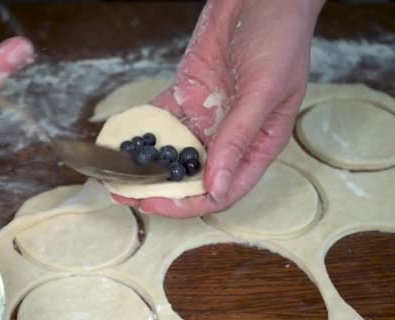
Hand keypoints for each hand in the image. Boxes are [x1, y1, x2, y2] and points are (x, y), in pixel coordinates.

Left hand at [114, 0, 325, 217]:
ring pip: (173, 153)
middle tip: (124, 194)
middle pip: (192, 178)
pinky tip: (119, 140)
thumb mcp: (263, 92)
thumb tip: (218, 186)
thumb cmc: (279, 39)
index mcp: (257, 145)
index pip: (222, 190)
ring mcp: (207, 117)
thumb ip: (238, 139)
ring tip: (114, 175)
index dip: (187, 204)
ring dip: (146, 167)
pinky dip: (140, 131)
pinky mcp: (188, 95)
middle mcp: (230, 137)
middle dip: (159, 190)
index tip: (153, 204)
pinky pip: (161, 119)